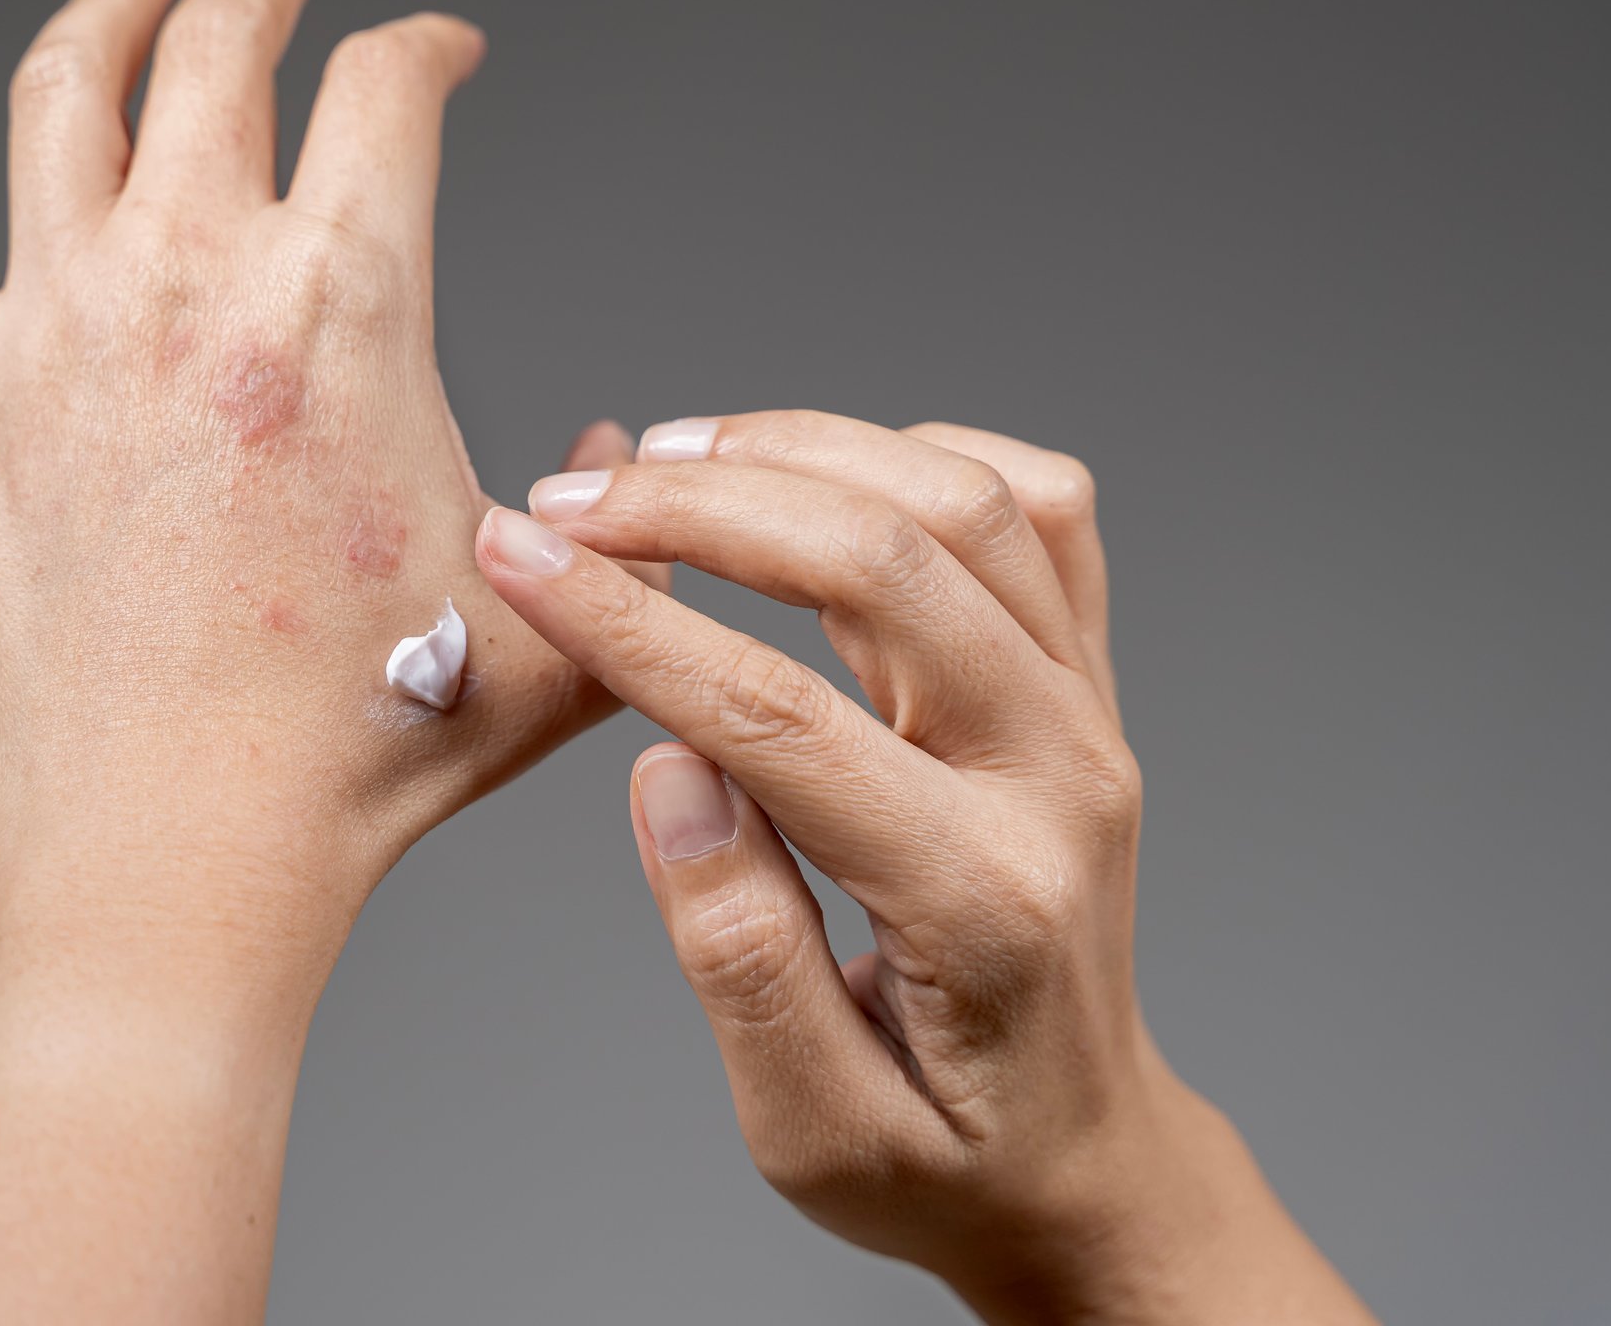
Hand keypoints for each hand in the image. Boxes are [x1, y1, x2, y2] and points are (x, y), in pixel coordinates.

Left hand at [0, 0, 657, 1325]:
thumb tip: (609, 480)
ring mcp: (59, 327)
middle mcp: (194, 277)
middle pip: (220, 41)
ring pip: (58, 91)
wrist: (183, 846)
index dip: (426, 40)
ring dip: (100, 10)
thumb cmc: (357, 748)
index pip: (388, 86)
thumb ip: (609, 537)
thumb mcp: (547, 625)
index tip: (438, 48)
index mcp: (347, 304)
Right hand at [480, 412, 1373, 1323]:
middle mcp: (1058, 778)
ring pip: (966, 501)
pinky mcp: (1090, 684)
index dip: (631, 623)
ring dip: (801, 452)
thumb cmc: (947, 1157)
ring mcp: (1089, 716)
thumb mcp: (813, 1131)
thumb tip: (671, 772)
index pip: (783, 716)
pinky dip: (923, 454)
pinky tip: (818, 472)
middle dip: (698, 505)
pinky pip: (1040, 510)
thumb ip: (739, 955)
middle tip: (568, 508)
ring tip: (664, 459)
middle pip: (883, 563)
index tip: (520, 559)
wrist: (1087, 1158)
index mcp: (981, 897)